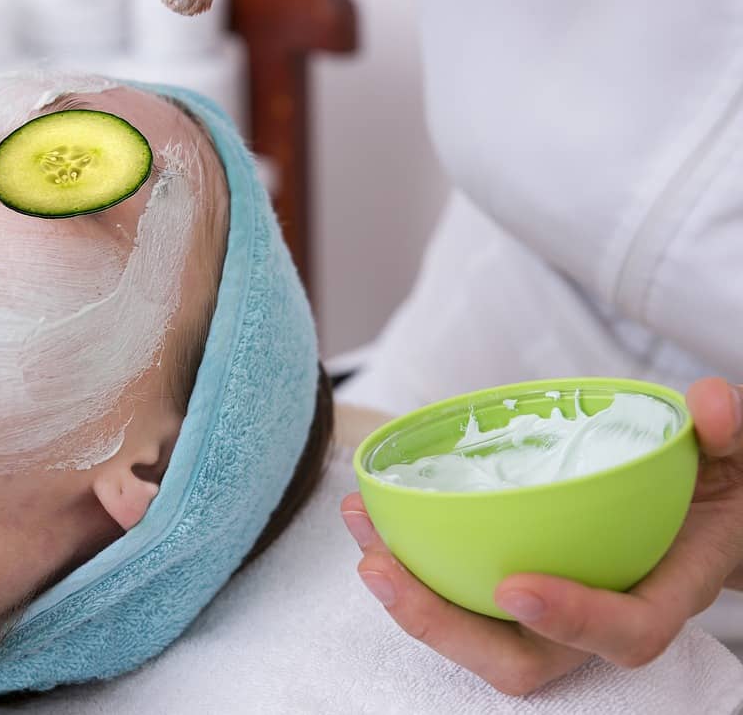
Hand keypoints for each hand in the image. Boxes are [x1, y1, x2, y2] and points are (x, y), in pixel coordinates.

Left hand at [340, 377, 742, 694]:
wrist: (702, 510)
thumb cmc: (714, 487)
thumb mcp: (734, 458)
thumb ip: (729, 432)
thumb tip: (712, 407)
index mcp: (661, 593)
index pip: (625, 633)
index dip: (571, 620)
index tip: (514, 586)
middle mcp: (597, 618)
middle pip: (521, 661)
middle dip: (444, 627)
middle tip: (384, 570)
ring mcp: (549, 612)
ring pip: (476, 637)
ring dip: (410, 599)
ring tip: (363, 539)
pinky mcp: (511, 588)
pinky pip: (457, 597)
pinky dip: (411, 562)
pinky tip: (372, 517)